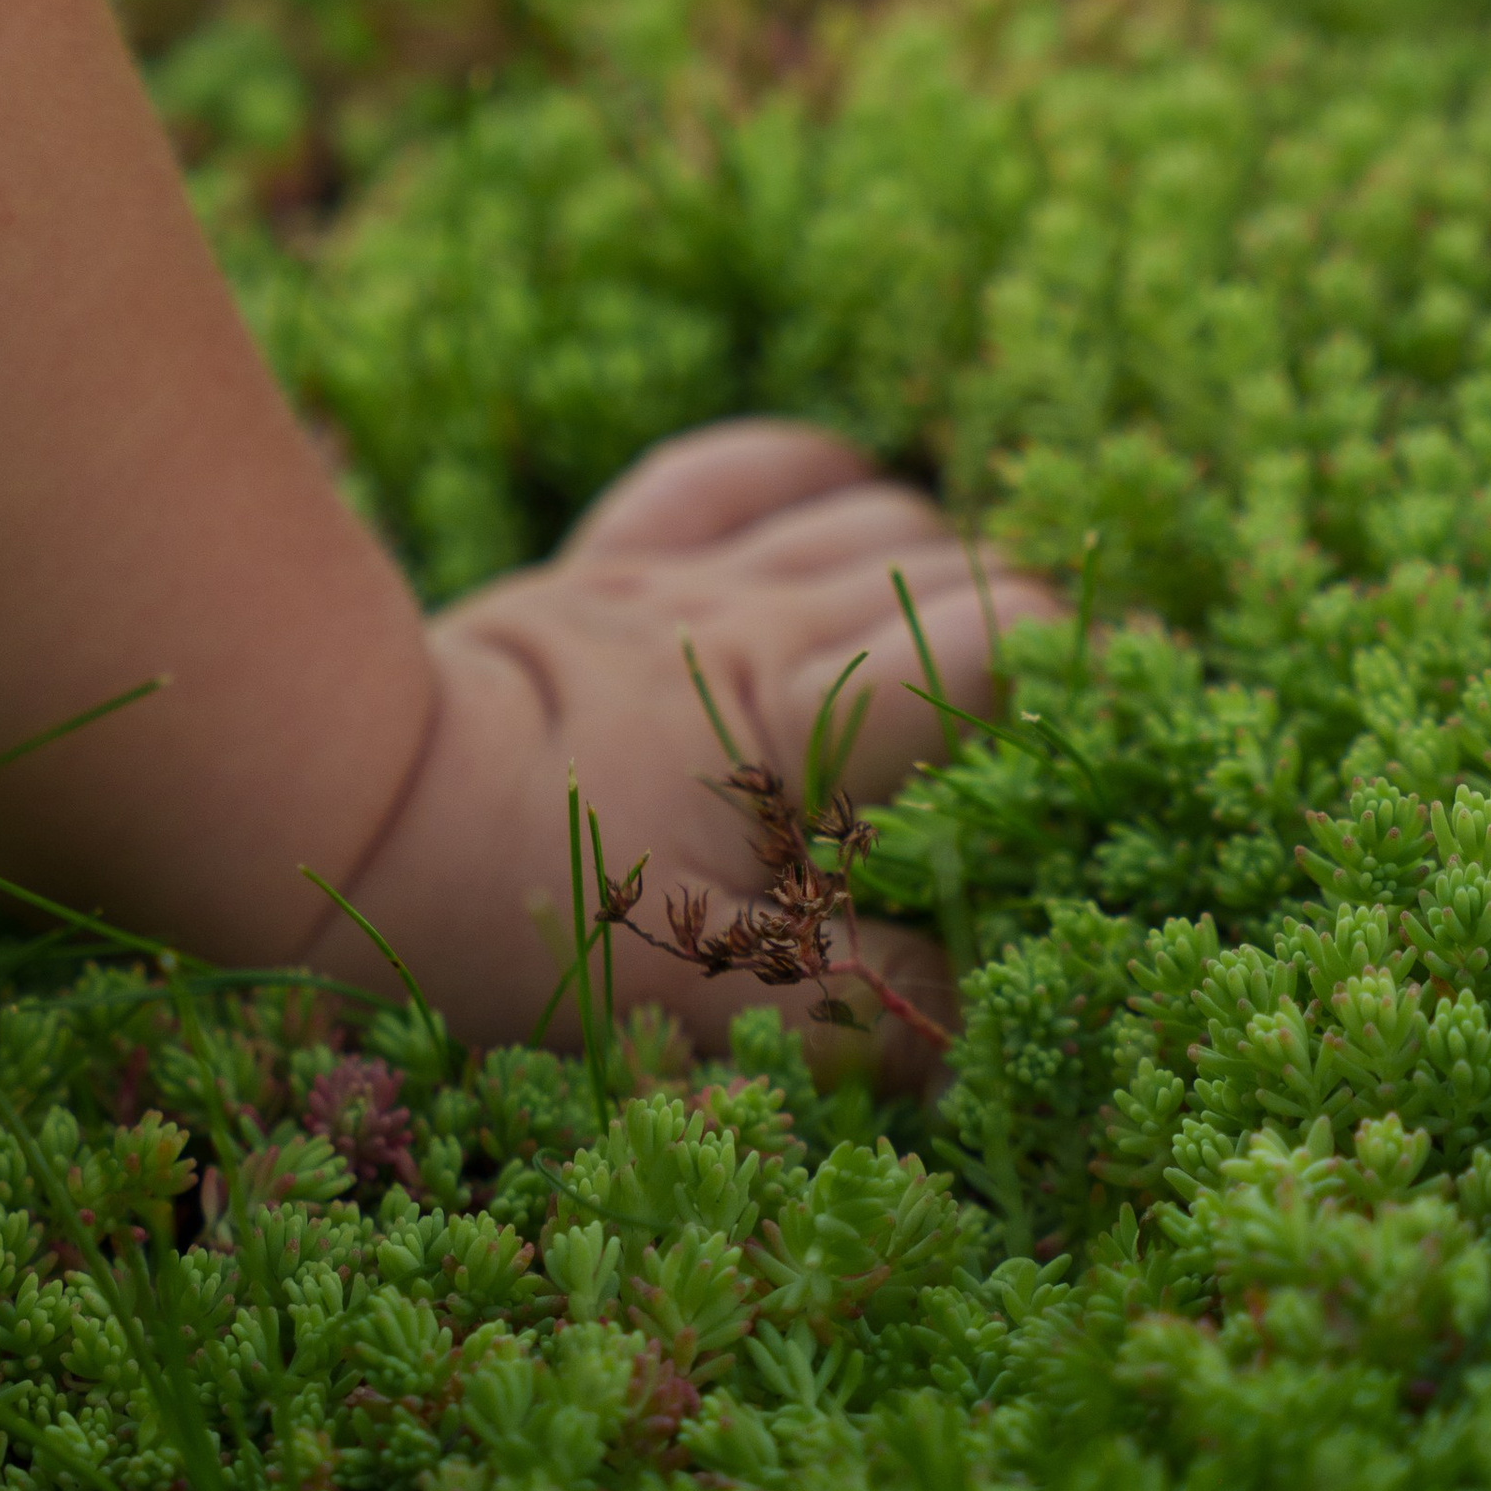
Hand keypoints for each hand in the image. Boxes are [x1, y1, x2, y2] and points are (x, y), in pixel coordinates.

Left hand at [339, 421, 1053, 1066]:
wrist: (333, 823)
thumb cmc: (524, 929)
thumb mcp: (719, 1018)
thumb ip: (877, 1014)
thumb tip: (977, 1005)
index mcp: (811, 723)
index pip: (1012, 650)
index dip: (1106, 677)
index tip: (1156, 723)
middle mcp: (760, 621)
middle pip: (953, 567)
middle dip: (1036, 622)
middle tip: (1072, 707)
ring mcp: (676, 581)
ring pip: (862, 511)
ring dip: (942, 552)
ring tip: (982, 623)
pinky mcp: (599, 567)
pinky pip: (730, 475)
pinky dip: (811, 472)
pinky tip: (851, 489)